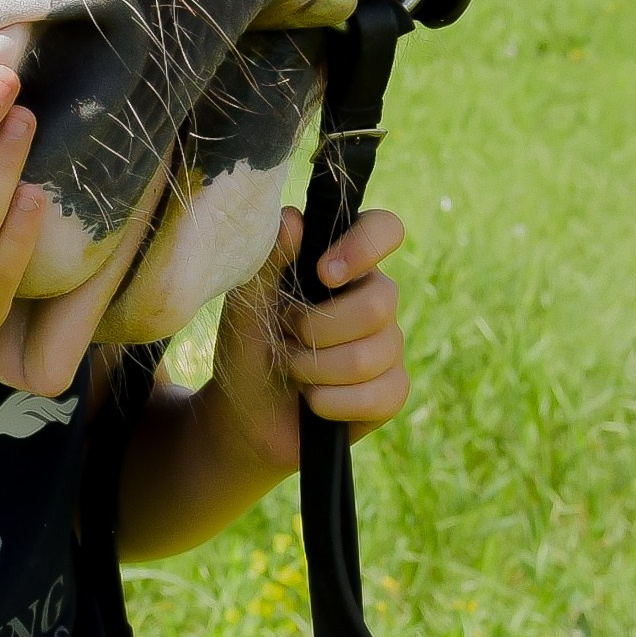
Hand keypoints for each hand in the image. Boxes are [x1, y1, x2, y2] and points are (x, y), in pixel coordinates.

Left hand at [209, 205, 407, 471]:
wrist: (244, 418)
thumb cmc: (248, 348)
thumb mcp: (247, 304)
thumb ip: (269, 260)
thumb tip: (294, 219)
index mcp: (343, 263)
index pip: (384, 229)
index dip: (365, 246)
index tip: (323, 272)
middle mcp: (374, 298)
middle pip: (381, 303)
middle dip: (318, 330)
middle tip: (287, 336)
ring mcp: (388, 346)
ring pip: (373, 354)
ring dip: (315, 369)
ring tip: (292, 370)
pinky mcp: (391, 391)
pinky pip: (379, 395)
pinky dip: (330, 402)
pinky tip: (311, 401)